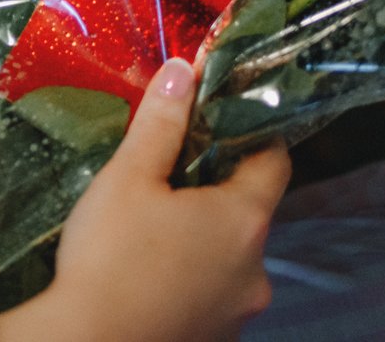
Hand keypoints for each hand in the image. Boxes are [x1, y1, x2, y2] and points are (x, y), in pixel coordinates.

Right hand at [0, 58, 289, 341]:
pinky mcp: (214, 340)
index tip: (221, 118)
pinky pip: (212, 296)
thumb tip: (184, 70)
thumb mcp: (128, 178)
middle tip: (168, 174)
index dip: (252, 133)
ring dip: (202, 240)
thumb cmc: (109, 257)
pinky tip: (149, 274)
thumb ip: (161, 123)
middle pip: (248, 212)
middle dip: (214, 190)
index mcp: (244, 220)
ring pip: (229, 258)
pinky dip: (190, 280)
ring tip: (152, 228)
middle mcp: (257, 269)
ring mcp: (238, 312)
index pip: (275, 161)